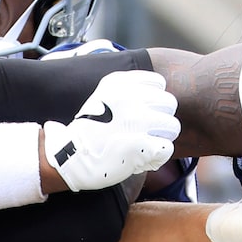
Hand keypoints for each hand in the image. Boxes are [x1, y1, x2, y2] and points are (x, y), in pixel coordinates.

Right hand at [42, 70, 178, 191]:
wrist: (69, 158)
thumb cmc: (91, 132)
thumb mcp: (104, 97)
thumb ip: (131, 92)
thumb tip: (163, 99)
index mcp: (119, 83)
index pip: (159, 84)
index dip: (154, 102)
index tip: (138, 113)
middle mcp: (129, 98)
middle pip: (170, 104)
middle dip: (160, 120)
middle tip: (142, 132)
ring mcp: (135, 121)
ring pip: (172, 126)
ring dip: (160, 139)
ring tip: (141, 145)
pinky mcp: (140, 145)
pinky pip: (166, 148)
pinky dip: (157, 157)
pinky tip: (140, 158)